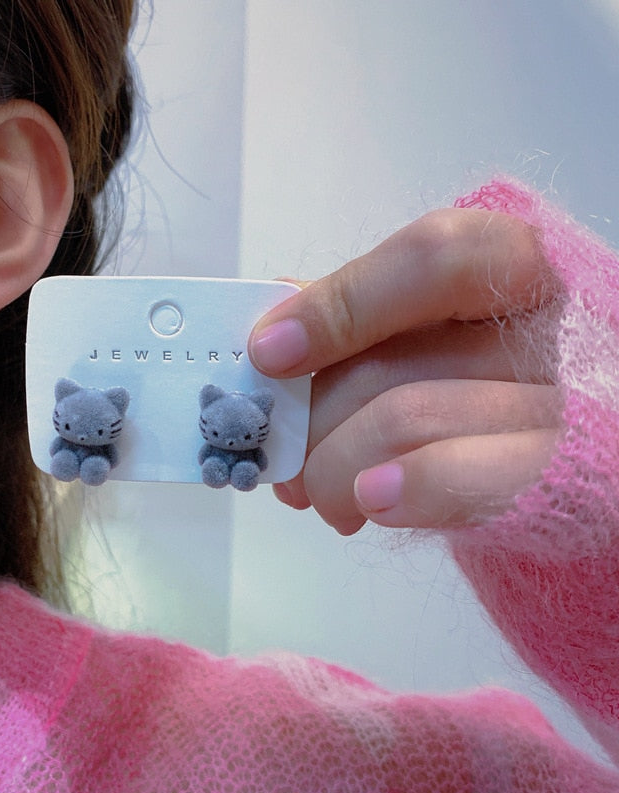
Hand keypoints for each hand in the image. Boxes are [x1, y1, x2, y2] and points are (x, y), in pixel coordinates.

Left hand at [248, 208, 562, 534]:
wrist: (538, 461)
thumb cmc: (464, 383)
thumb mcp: (416, 331)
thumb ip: (353, 311)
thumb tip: (278, 307)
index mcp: (509, 270)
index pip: (431, 260)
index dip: (339, 305)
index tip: (268, 351)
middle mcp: (543, 328)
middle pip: (392, 362)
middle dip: (309, 419)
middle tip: (277, 448)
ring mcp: (555, 407)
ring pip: (407, 421)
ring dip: (331, 469)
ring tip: (313, 491)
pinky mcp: (550, 481)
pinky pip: (457, 481)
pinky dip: (398, 490)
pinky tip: (367, 501)